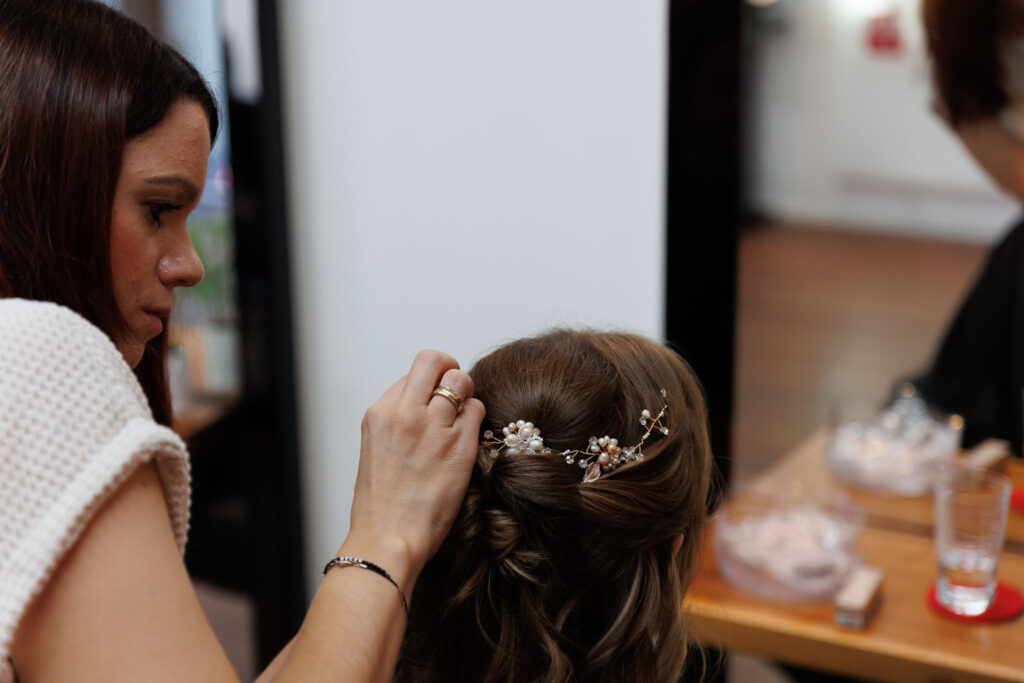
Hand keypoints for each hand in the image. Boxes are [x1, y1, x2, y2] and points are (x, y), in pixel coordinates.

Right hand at [343, 349, 484, 588]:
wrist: (388, 539)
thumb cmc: (381, 507)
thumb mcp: (376, 452)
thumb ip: (396, 425)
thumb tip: (419, 411)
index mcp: (380, 415)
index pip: (411, 376)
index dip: (426, 387)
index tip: (432, 403)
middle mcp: (404, 413)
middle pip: (433, 360)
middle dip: (448, 369)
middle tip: (456, 389)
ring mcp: (433, 427)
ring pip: (461, 381)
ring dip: (466, 396)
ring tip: (463, 419)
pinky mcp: (459, 446)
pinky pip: (477, 410)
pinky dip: (477, 419)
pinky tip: (470, 438)